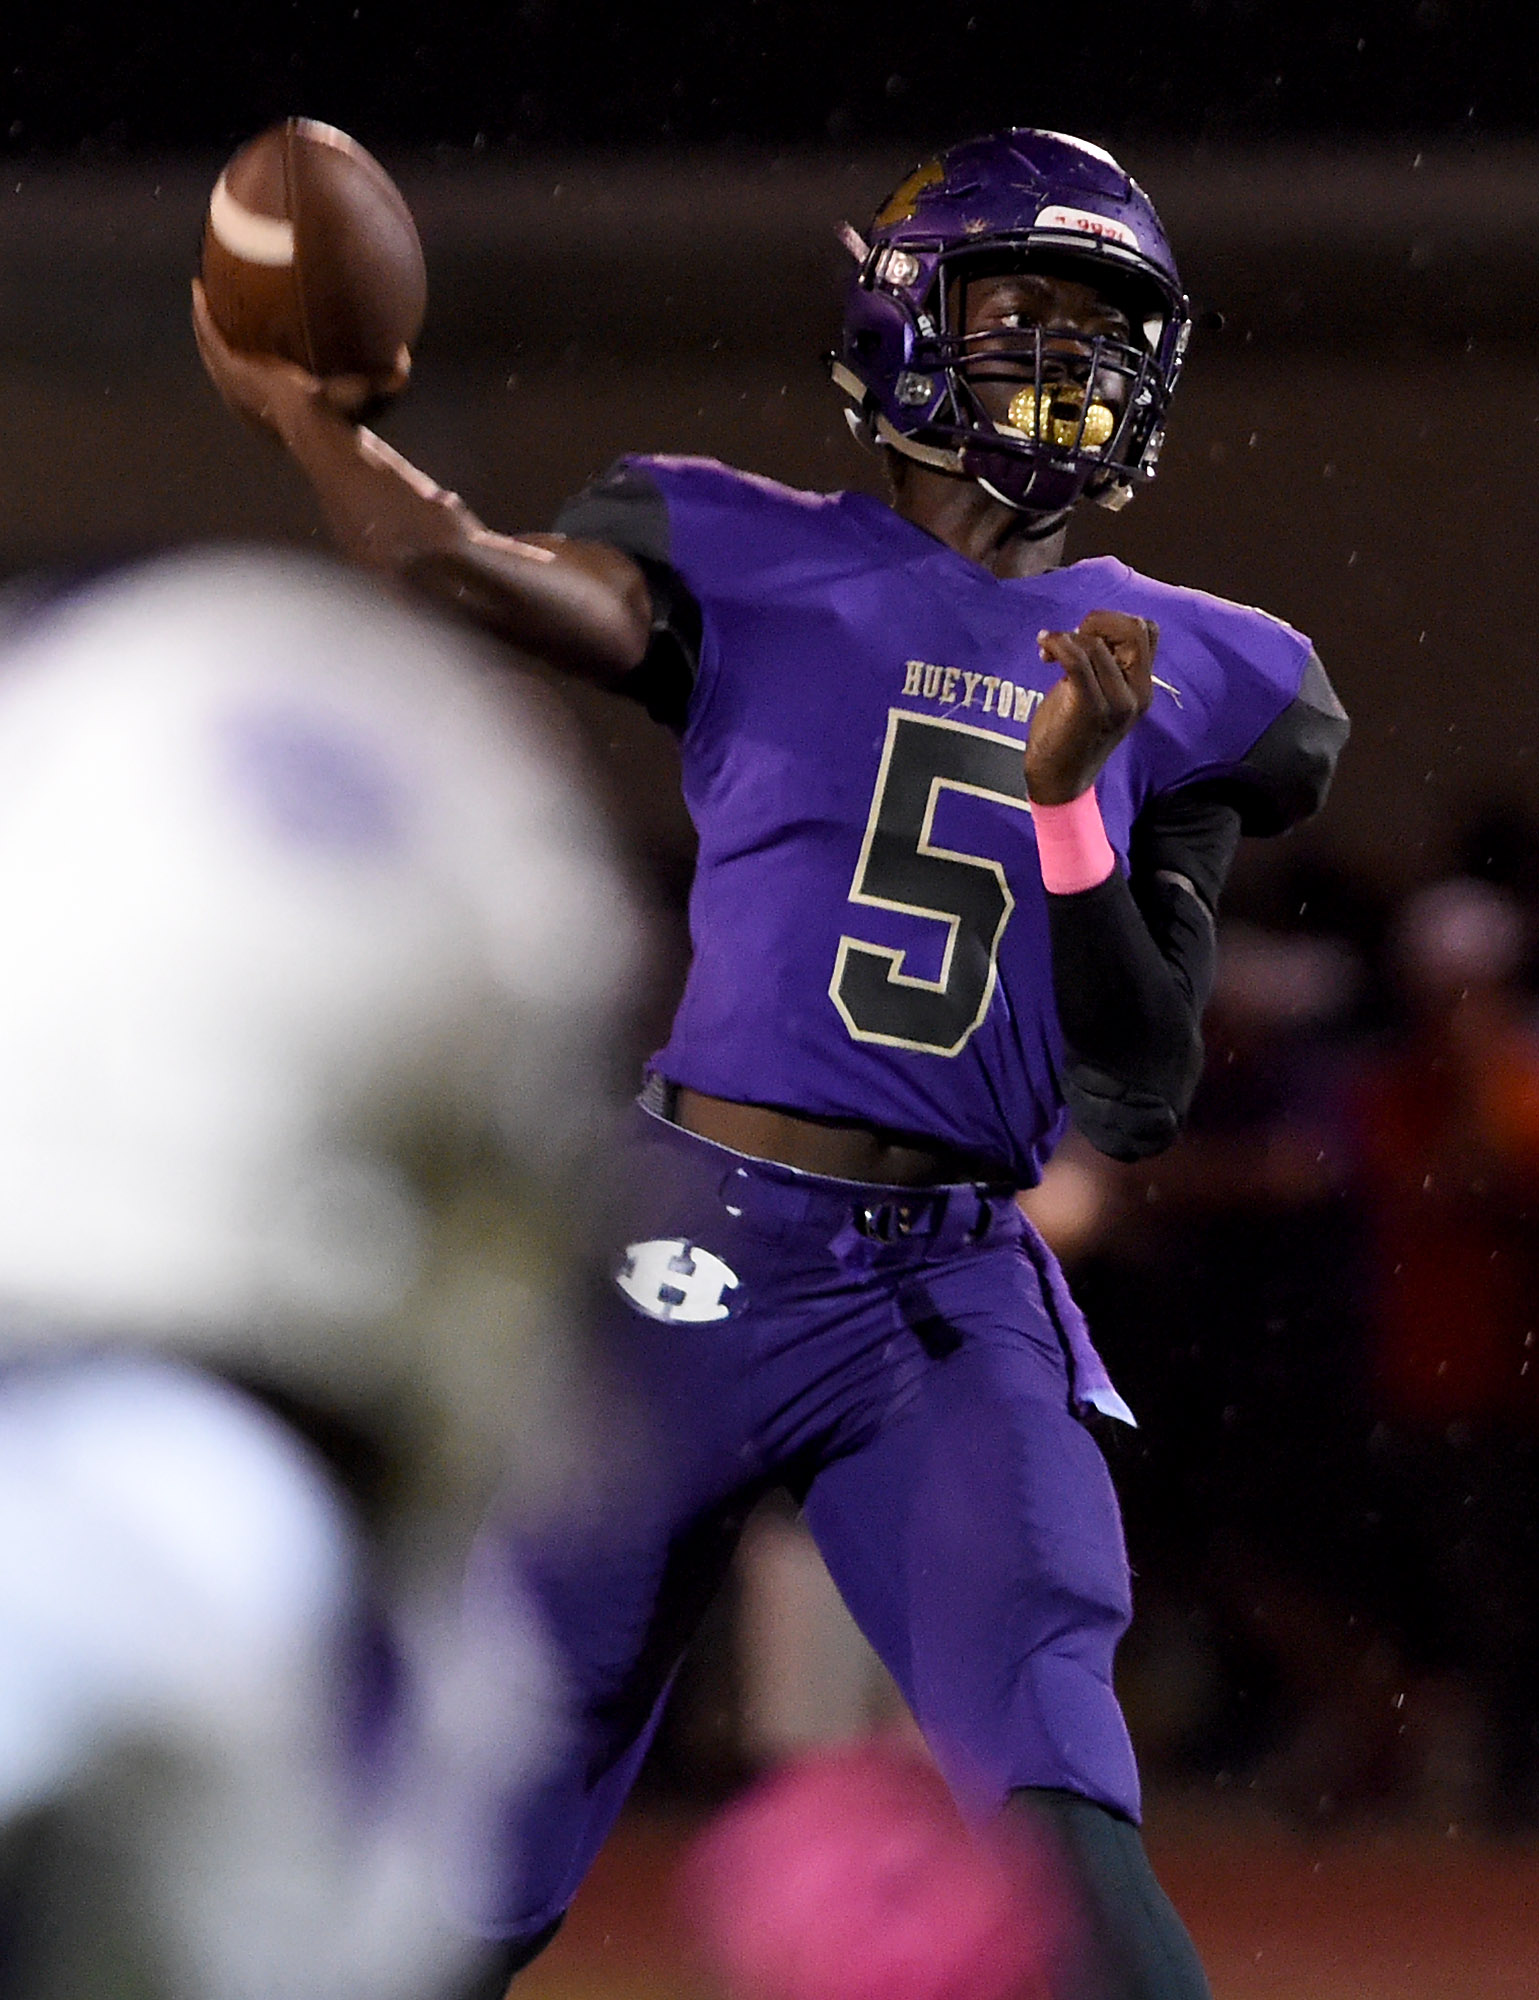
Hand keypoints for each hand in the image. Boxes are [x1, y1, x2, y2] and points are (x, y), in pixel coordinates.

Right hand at [191, 279, 409, 435]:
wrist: (316, 424)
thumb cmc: (339, 420)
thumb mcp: (362, 394)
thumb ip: (384, 381)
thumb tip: (406, 365)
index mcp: (272, 403)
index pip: (257, 382)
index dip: (251, 364)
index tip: (251, 343)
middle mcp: (247, 397)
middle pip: (225, 365)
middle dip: (218, 339)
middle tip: (215, 313)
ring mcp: (234, 384)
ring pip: (211, 348)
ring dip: (204, 322)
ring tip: (200, 295)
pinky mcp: (231, 368)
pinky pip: (210, 335)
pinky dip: (203, 314)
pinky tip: (199, 290)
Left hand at [1025, 611, 1157, 804]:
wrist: (1059, 779)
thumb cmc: (1072, 733)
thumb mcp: (1099, 694)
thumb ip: (1105, 665)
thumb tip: (1089, 629)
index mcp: (1143, 688)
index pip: (1148, 631)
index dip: (1115, 621)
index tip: (1087, 636)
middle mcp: (1137, 694)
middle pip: (1133, 628)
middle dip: (1097, 621)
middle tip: (1071, 639)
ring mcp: (1116, 702)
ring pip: (1096, 643)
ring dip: (1066, 637)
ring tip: (1048, 652)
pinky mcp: (1089, 707)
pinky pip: (1077, 658)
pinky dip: (1057, 643)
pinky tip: (1044, 649)